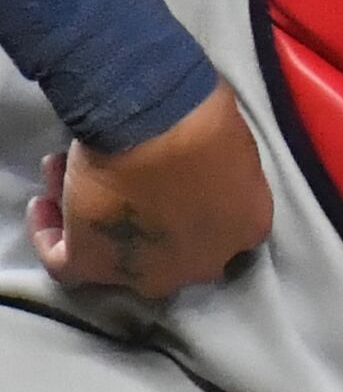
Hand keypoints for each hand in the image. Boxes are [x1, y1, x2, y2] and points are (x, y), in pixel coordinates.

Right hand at [29, 90, 272, 297]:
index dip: (186, 203)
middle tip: (118, 182)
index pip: (217, 226)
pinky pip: (65, 264)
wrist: (158, 129)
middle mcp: (204, 262)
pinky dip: (51, 236)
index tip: (164, 178)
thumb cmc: (203, 119)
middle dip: (142, 215)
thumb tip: (190, 168)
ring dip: (93, 217)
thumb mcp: (233, 145)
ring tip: (68, 174)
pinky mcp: (96, 266)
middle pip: (169, 248)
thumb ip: (220, 170)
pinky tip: (45, 205)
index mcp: (247, 226)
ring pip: (117, 254)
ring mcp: (151, 271)